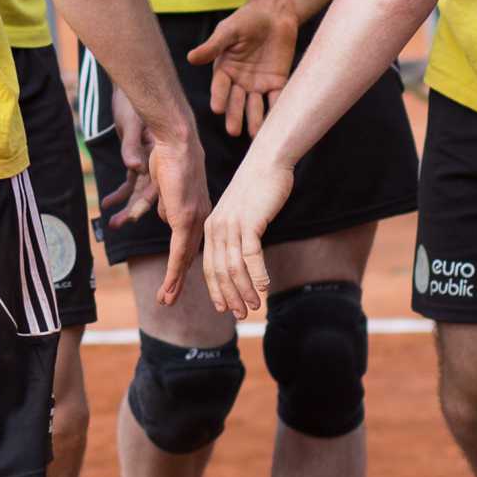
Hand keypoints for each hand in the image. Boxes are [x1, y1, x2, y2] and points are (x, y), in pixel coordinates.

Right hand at [188, 0, 297, 135]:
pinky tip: (276, 120)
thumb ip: (213, 46)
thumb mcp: (228, 31)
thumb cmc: (247, 19)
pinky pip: (276, 98)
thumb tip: (190, 58)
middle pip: (236, 102)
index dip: (219, 97)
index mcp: (224, 70)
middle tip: (233, 130)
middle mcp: (239, 81)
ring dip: (254, 119)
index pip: (220, 87)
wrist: (275, 13)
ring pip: (255, 106)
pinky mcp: (277, 82)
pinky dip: (276, 109)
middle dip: (234, 115)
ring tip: (254, 133)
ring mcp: (258, 84)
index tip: (217, 109)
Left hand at [200, 151, 292, 318]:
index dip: (216, 290)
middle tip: (241, 314)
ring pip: (234, 267)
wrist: (267, 162)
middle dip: (229, 296)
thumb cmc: (257, 189)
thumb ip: (236, 235)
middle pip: (219, 271)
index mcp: (211, 227)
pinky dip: (257, 273)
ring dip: (245, 290)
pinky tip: (265, 287)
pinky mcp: (249, 221)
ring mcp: (231, 225)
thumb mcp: (240, 214)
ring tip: (254, 306)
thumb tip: (242, 258)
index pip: (209, 266)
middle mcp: (216, 228)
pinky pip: (251, 255)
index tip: (224, 308)